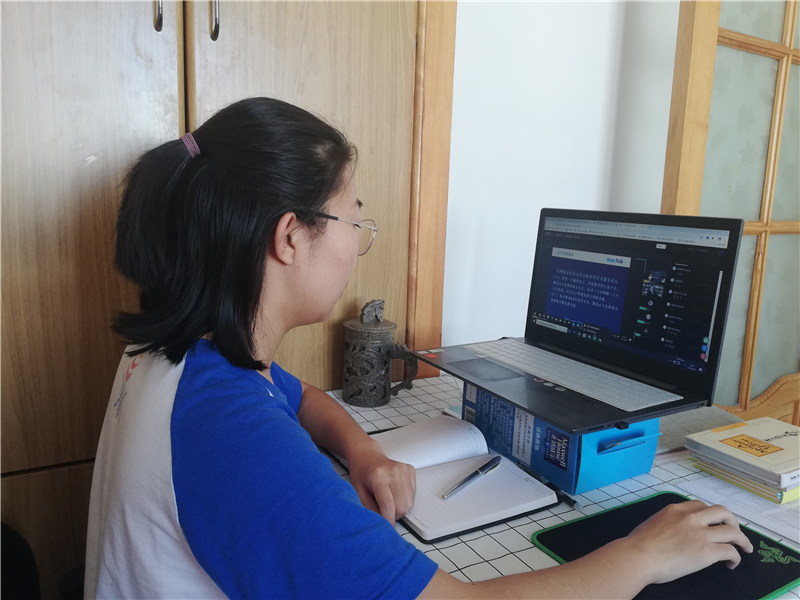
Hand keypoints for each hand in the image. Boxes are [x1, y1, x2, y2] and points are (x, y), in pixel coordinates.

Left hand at [346, 440, 415, 524]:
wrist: (368, 455)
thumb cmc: (361, 473)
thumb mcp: (357, 491)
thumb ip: (368, 508)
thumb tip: (381, 523)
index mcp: (378, 476)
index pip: (388, 504)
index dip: (388, 520)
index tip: (387, 528)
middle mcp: (394, 472)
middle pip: (402, 506)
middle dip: (394, 514)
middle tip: (384, 510)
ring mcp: (404, 470)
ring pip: (409, 503)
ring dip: (400, 507)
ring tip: (389, 499)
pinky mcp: (411, 470)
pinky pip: (413, 495)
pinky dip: (405, 499)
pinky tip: (395, 491)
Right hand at [626, 500, 753, 583]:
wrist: (639, 556)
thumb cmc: (638, 545)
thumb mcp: (652, 524)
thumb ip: (666, 524)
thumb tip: (671, 534)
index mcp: (676, 509)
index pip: (700, 505)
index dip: (710, 515)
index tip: (712, 523)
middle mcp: (691, 517)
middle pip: (722, 512)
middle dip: (732, 521)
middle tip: (734, 531)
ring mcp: (700, 533)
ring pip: (732, 531)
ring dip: (742, 540)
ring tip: (744, 548)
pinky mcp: (707, 551)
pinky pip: (730, 551)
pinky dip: (735, 557)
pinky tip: (731, 564)